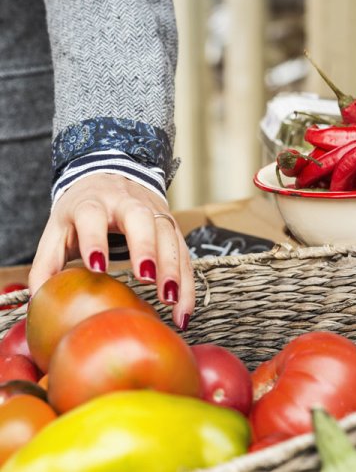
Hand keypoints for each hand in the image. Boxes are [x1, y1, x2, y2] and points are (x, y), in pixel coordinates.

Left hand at [28, 173, 194, 329]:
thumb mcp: (58, 227)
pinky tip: (183, 309)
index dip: (95, 239)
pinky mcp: (172, 227)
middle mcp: (127, 203)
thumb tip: (40, 301)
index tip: (97, 267)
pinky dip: (186, 282)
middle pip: (141, 219)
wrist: (112, 176)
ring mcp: (155, 213)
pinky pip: (184, 254)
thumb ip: (47, 262)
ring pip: (169, 237)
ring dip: (174, 270)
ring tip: (172, 303)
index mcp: (92, 202)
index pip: (92, 216)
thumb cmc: (83, 208)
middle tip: (146, 278)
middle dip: (146, 247)